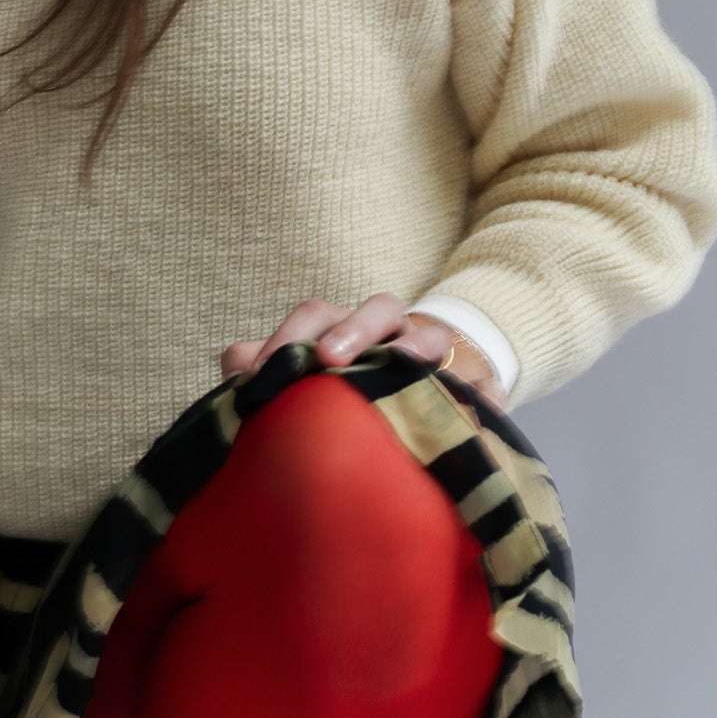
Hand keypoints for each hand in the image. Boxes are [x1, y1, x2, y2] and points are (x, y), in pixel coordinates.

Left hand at [218, 292, 507, 410]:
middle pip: (375, 310)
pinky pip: (480, 384)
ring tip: (400, 364)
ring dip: (414, 347)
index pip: (316, 315)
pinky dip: (479, 392)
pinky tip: (473, 407)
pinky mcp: (470, 385)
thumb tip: (236, 365)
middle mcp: (390, 333)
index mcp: (345, 327)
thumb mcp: (308, 374)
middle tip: (326, 358)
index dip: (288, 339)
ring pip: (429, 337)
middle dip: (350, 329)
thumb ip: (271, 367)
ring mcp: (433, 354)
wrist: (423, 394)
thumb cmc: (352, 385)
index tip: (258, 375)